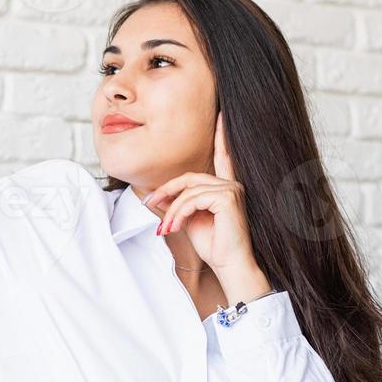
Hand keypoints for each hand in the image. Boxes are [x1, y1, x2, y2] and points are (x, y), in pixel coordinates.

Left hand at [145, 112, 258, 273]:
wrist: (230, 267)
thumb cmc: (214, 247)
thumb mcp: (192, 221)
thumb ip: (182, 204)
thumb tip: (162, 197)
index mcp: (225, 188)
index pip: (223, 158)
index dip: (221, 136)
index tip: (220, 115)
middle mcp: (232, 185)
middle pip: (190, 178)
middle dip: (167, 191)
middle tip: (150, 204)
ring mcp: (232, 190)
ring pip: (188, 191)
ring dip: (172, 210)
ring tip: (167, 229)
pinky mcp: (228, 198)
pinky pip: (193, 199)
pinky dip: (179, 213)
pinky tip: (175, 227)